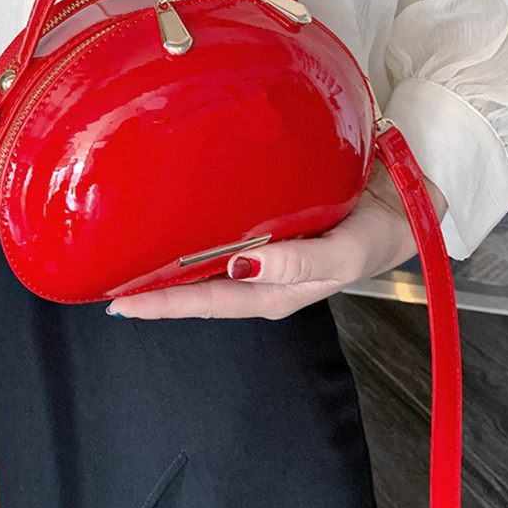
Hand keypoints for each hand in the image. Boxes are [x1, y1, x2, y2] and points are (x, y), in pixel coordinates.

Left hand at [105, 159, 447, 319]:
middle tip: (108, 281)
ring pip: (203, 264)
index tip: (120, 303)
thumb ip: (297, 263)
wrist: (399, 204)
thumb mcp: (341, 255)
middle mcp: (258, 276)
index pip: (206, 301)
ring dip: (167, 264)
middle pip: (195, 288)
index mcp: (272, 292)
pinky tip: (173, 225)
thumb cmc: (373, 235)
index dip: (162, 303)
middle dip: (153, 289)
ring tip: (127, 258)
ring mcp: (259, 254)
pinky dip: (192, 236)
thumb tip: (244, 264)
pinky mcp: (264, 227)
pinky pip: (220, 235)